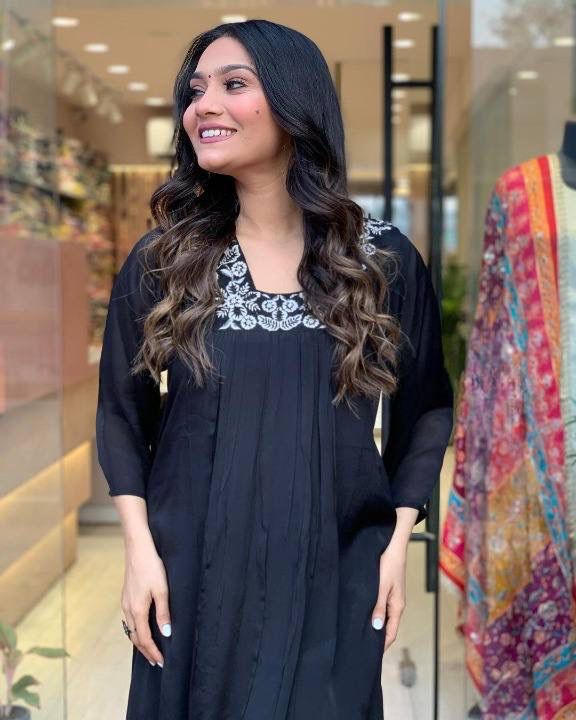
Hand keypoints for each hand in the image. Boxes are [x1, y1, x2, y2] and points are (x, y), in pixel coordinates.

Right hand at [121, 536, 171, 666]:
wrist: (137, 548)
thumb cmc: (151, 566)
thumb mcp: (161, 590)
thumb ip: (163, 612)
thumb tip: (166, 633)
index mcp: (137, 609)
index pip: (144, 638)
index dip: (153, 651)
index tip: (161, 661)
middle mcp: (128, 609)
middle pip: (135, 637)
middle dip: (145, 650)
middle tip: (156, 661)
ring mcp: (125, 602)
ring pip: (130, 629)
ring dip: (139, 641)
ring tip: (149, 649)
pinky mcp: (125, 595)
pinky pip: (129, 619)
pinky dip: (135, 629)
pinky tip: (141, 627)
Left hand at [371, 539, 406, 652]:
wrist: (394, 549)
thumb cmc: (388, 566)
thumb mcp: (381, 587)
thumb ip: (379, 607)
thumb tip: (377, 627)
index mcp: (397, 607)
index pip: (391, 633)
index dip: (383, 645)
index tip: (372, 654)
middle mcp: (397, 605)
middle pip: (389, 627)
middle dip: (379, 638)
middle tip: (364, 645)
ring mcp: (394, 599)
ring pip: (386, 618)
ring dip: (377, 626)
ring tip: (363, 633)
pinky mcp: (390, 592)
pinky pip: (384, 609)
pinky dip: (377, 616)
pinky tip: (367, 616)